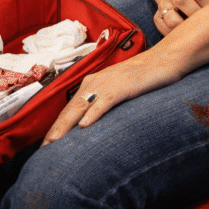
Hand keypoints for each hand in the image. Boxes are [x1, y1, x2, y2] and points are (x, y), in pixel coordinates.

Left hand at [41, 52, 179, 145]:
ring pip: (82, 106)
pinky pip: (104, 101)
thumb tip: (91, 122)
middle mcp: (95, 82)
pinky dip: (94, 113)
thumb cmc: (143, 76)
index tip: (47, 144)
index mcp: (93, 83)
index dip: (57, 127)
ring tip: (55, 142)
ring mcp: (108, 83)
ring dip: (67, 125)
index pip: (70, 109)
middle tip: (44, 149)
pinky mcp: (123, 86)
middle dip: (56, 130)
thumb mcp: (118, 89)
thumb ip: (103, 101)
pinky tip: (85, 125)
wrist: (164, 59)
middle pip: (70, 109)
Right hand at [155, 0, 208, 35]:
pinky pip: (164, 29)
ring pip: (171, 18)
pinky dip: (177, 35)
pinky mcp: (157, 18)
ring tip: (197, 31)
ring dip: (186, 27)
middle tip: (207, 24)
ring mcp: (162, 4)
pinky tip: (188, 36)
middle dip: (197, 15)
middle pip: (181, 0)